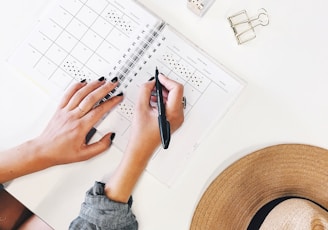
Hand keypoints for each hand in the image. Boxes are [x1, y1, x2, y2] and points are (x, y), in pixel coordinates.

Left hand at [35, 78, 122, 165]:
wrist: (43, 151)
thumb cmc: (62, 153)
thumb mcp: (85, 155)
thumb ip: (101, 146)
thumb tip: (110, 136)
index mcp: (80, 127)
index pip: (99, 110)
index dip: (110, 102)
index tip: (118, 97)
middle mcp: (73, 117)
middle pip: (91, 98)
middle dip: (104, 89)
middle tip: (112, 83)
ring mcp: (65, 112)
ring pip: (80, 94)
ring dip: (92, 85)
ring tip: (101, 80)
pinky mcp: (59, 109)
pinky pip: (67, 94)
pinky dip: (76, 86)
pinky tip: (83, 82)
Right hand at [105, 74, 183, 202]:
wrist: (141, 148)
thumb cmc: (141, 135)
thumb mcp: (140, 108)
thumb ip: (145, 91)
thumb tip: (150, 82)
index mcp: (173, 113)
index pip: (177, 89)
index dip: (167, 80)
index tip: (158, 78)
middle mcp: (178, 116)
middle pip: (176, 93)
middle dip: (164, 86)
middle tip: (153, 84)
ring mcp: (177, 119)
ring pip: (174, 98)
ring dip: (163, 93)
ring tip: (151, 94)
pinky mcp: (173, 120)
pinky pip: (171, 105)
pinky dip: (163, 100)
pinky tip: (153, 101)